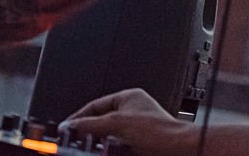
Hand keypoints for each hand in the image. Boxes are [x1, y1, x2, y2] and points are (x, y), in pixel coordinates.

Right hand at [62, 89, 198, 155]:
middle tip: (75, 140)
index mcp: (128, 97)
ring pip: (109, 136)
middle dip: (89, 132)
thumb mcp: (116, 124)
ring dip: (99, 144)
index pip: (95, 105)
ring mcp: (137, 129)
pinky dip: (110, 151)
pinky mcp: (140, 145)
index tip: (68, 127)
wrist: (180, 151)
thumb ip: (90, 124)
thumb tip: (71, 126)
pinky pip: (118, 147)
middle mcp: (133, 111)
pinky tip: (104, 153)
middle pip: (101, 122)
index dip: (80, 116)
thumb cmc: (159, 131)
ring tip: (88, 148)